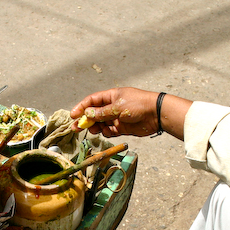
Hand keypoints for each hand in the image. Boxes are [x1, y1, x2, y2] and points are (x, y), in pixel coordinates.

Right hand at [70, 87, 191, 139]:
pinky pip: (110, 131)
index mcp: (111, 96)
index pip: (92, 101)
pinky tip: (107, 132)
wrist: (156, 114)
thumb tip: (87, 114)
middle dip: (85, 120)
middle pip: (94, 113)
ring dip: (95, 127)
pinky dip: (106, 132)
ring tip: (93, 130)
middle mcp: (112, 106)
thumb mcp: (117, 107)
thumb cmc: (138, 104)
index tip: (73, 115)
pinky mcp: (122, 127)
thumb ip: (102, 112)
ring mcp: (117, 117)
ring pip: (101, 123)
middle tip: (76, 128)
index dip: (81, 107)